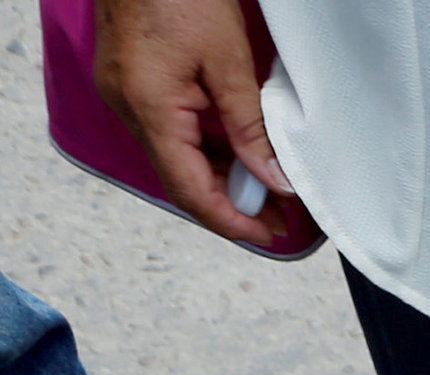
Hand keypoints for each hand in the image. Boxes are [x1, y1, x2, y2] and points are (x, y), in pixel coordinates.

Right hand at [94, 0, 305, 248]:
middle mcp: (130, 109)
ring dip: (221, 178)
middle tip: (280, 220)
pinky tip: (240, 159)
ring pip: (178, 157)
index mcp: (151, 109)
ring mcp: (127, 96)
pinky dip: (206, 150)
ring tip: (270, 194)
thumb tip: (273, 181)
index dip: (230, 220)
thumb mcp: (229, 63)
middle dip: (232, 205)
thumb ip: (250, 128)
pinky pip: (171, 131)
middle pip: (183, 179)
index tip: (268, 234)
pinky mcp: (133, 84)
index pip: (190, 189)